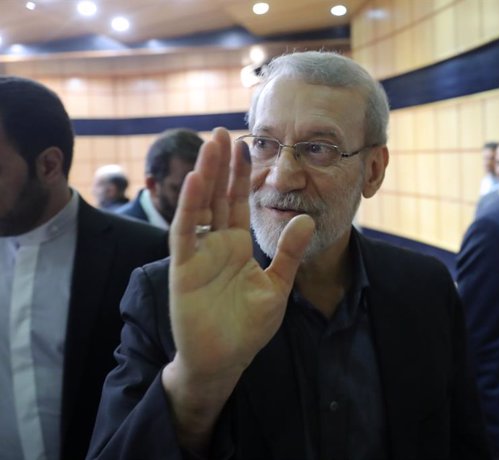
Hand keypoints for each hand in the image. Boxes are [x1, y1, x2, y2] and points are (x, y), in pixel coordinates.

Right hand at [162, 128, 313, 449]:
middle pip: (218, 196)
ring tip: (211, 145)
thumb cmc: (248, 327)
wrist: (225, 360)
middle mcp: (216, 244)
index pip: (239, 202)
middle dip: (221, 165)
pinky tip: (196, 181)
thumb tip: (305, 218)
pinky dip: (189, 207)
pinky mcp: (183, 269)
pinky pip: (185, 233)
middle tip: (224, 132)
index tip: (246, 145)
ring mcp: (198, 254)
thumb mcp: (277, 287)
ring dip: (205, 176)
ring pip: (200, 206)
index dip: (242, 174)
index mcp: (237, 245)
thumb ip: (290, 254)